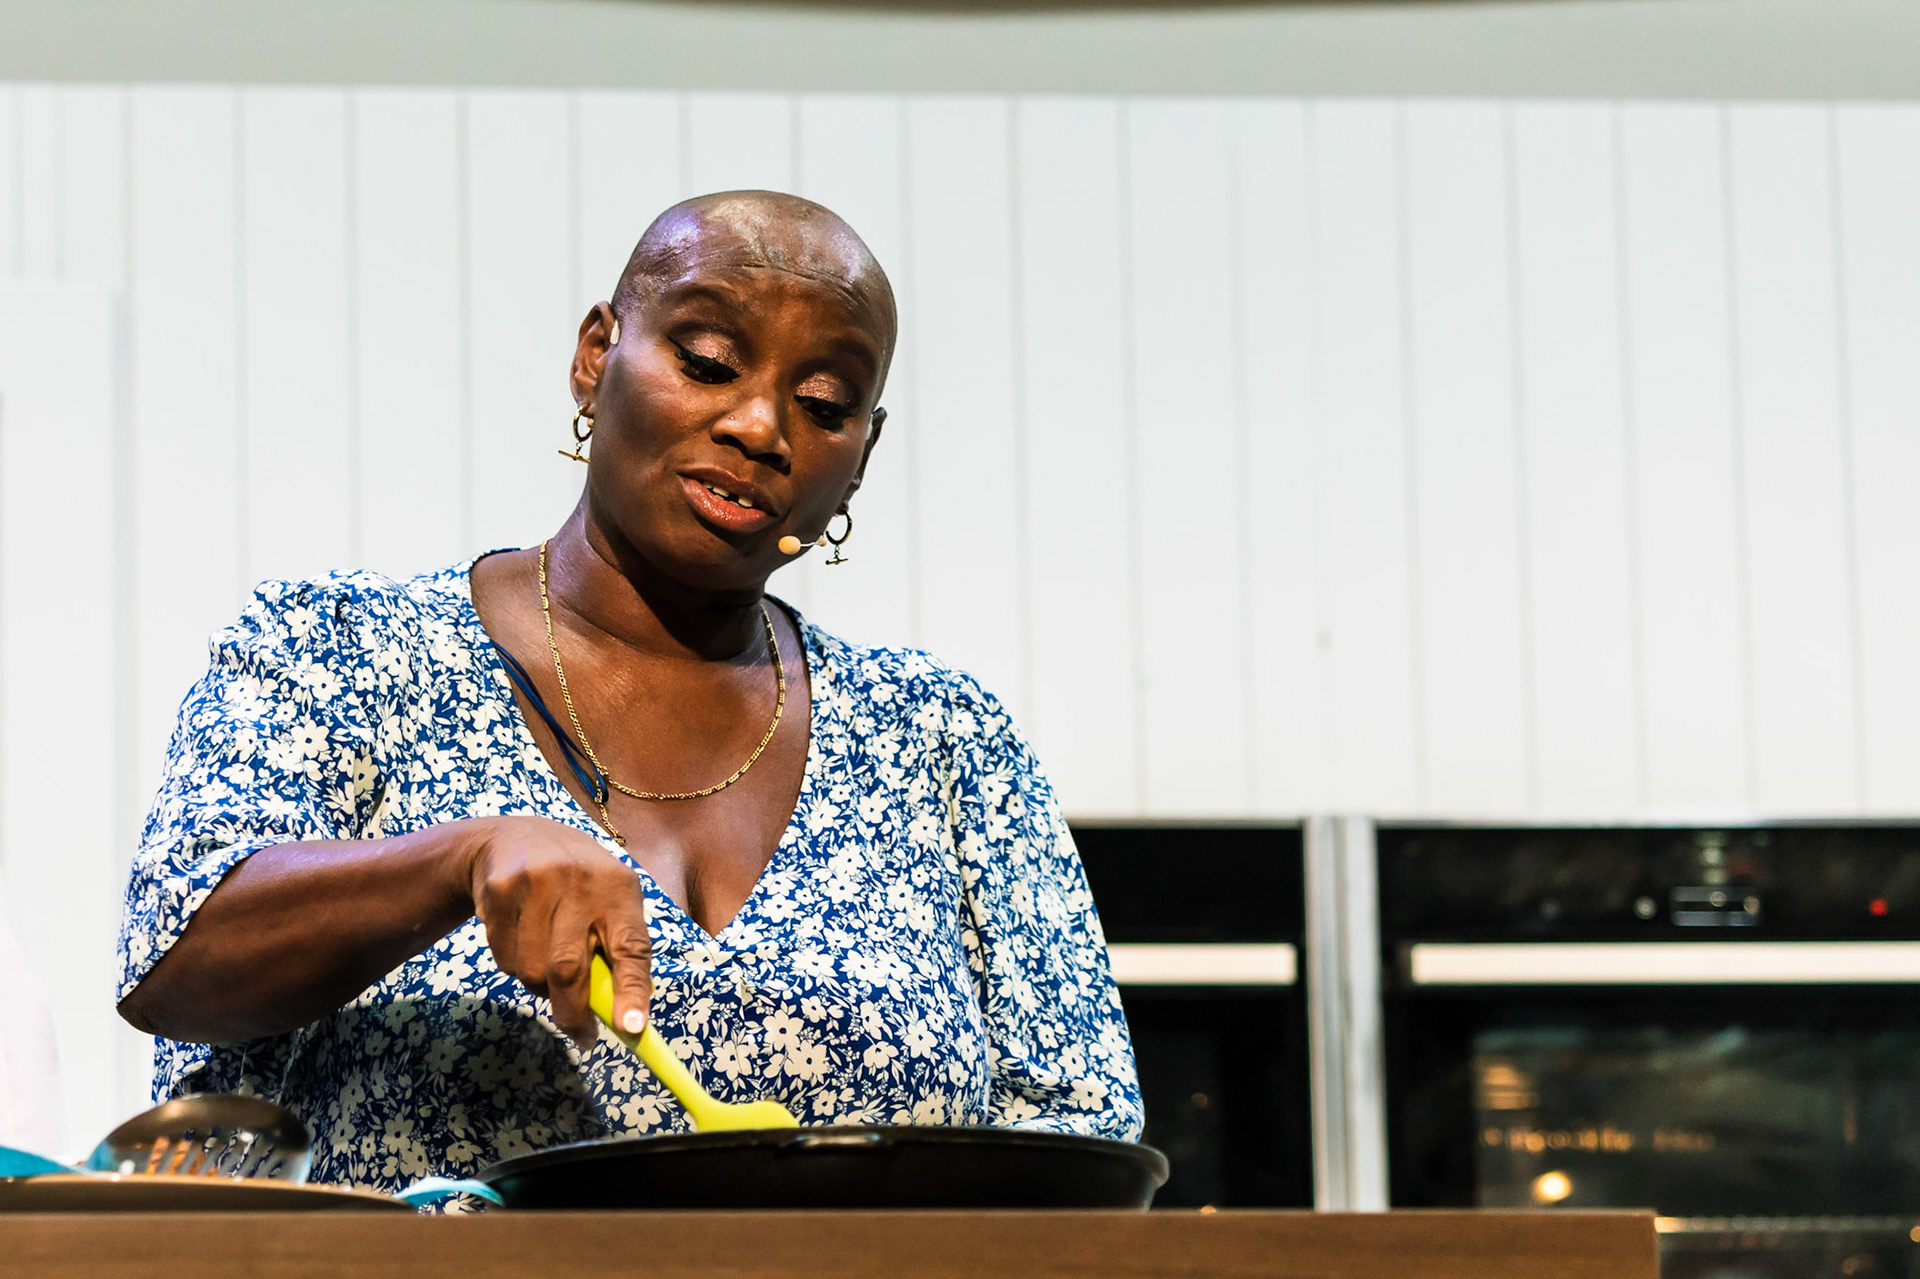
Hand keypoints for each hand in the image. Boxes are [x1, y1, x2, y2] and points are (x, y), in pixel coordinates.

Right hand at [463, 816, 651, 1048]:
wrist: (514, 836)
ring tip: (545, 961)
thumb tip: (626, 1017)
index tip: (631, 1029)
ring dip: (539, 985)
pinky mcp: (499, 889)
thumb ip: (618, 948)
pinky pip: (504, 958)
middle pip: (569, 969)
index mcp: (620, 888)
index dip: (632, 991)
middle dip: (573, 1013)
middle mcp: (581, 881)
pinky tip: (520, 937)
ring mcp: (536, 883)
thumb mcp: (608, 900)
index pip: (632, 946)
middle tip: (580, 1033)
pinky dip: (513, 964)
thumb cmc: (576, 883)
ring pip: (532, 971)